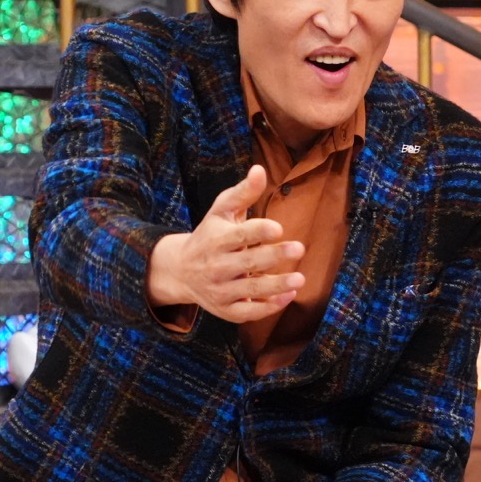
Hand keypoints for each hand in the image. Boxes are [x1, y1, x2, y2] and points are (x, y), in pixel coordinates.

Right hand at [147, 165, 304, 323]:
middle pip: (247, 262)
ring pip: (250, 290)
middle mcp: (216, 266)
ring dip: (275, 285)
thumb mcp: (221, 211)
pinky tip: (288, 296)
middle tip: (299, 248)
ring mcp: (220, 290)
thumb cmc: (209, 235)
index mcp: (215, 239)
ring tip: (300, 279)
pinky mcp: (226, 309)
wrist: (180, 271)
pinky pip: (248, 312)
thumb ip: (243, 192)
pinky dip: (268, 306)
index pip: (238, 236)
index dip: (258, 232)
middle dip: (273, 256)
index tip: (278, 228)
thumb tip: (260, 169)